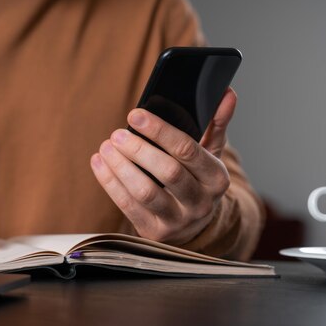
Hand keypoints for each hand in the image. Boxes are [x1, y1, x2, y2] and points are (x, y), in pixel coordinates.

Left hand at [90, 87, 236, 245]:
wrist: (193, 226)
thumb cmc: (197, 180)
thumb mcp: (211, 155)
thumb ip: (217, 123)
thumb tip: (226, 93)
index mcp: (217, 179)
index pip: (188, 150)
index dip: (160, 131)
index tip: (136, 115)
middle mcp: (200, 202)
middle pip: (168, 172)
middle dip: (138, 150)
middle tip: (117, 134)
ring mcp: (177, 221)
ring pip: (145, 192)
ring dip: (121, 167)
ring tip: (106, 147)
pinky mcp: (154, 232)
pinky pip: (128, 206)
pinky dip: (110, 182)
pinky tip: (99, 163)